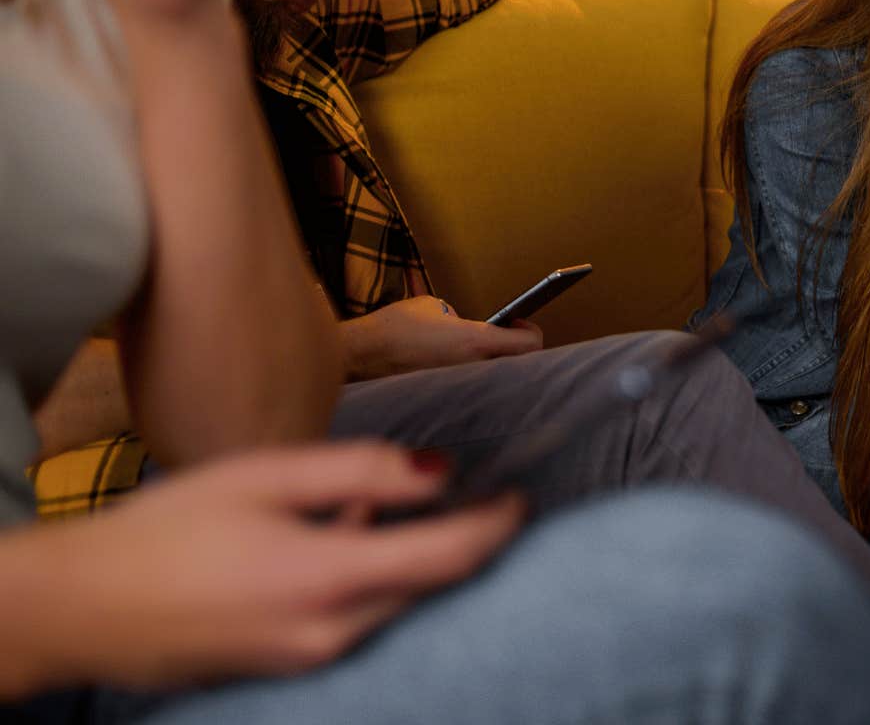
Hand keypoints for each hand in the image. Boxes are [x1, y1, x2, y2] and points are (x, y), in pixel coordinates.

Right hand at [20, 442, 519, 691]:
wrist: (80, 609)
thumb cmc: (167, 531)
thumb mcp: (265, 476)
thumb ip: (362, 471)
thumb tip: (441, 471)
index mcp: (328, 579)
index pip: (449, 558)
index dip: (497, 526)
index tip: (522, 497)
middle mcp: (329, 633)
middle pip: (430, 587)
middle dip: (465, 544)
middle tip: (484, 495)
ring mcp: (310, 659)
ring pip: (396, 605)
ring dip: (415, 561)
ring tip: (391, 507)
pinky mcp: (291, 666)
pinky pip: (358, 620)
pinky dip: (373, 580)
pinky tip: (343, 538)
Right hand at [339, 296, 542, 380]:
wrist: (359, 355)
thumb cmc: (393, 327)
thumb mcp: (434, 308)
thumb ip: (461, 319)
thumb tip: (469, 329)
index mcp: (475, 342)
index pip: (530, 345)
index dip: (530, 331)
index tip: (518, 322)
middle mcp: (473, 370)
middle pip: (518, 366)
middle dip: (515, 351)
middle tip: (503, 337)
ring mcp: (460, 389)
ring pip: (494, 381)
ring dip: (492, 367)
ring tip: (476, 352)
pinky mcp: (445, 400)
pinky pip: (470, 390)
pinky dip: (470, 379)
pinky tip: (456, 367)